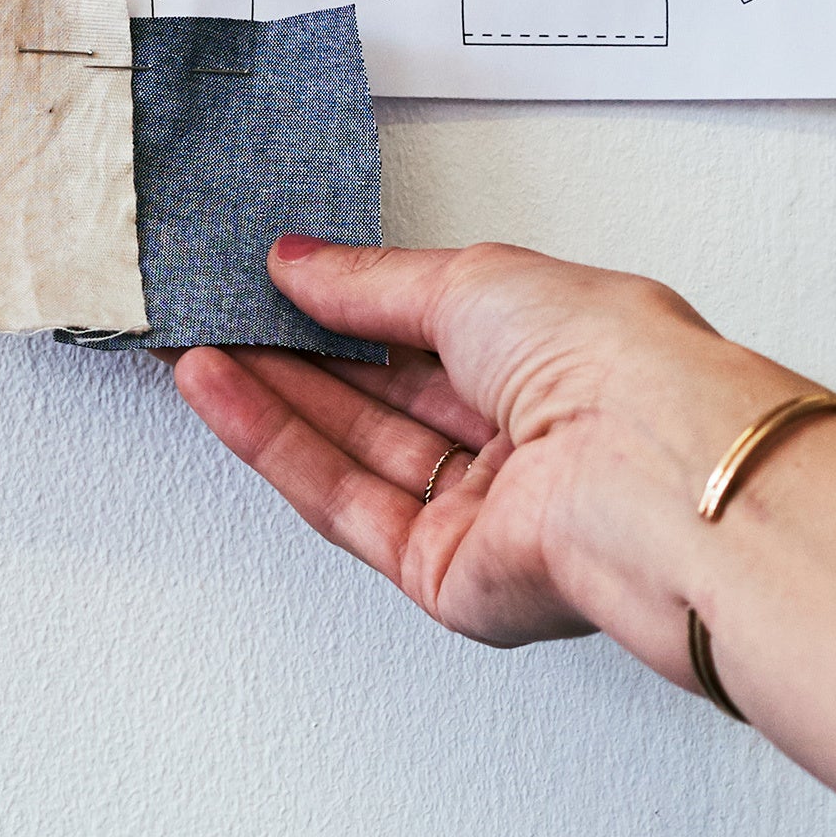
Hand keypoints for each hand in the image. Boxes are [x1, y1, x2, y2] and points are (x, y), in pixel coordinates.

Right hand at [169, 240, 811, 660]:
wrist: (641, 471)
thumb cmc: (611, 366)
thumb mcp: (473, 279)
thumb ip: (371, 281)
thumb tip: (300, 262)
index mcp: (560, 361)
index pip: (431, 335)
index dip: (347, 308)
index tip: (270, 282)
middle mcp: (528, 443)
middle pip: (385, 399)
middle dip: (296, 354)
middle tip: (214, 312)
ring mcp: (487, 513)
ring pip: (354, 452)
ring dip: (270, 395)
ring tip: (194, 345)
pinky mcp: (446, 574)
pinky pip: (343, 504)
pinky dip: (276, 445)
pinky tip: (221, 391)